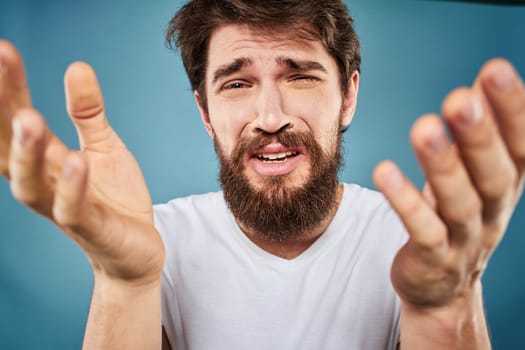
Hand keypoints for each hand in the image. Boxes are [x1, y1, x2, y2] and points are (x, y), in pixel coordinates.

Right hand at [0, 40, 163, 285]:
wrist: (137, 248)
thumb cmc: (114, 198)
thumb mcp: (103, 147)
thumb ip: (88, 113)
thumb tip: (77, 66)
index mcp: (46, 162)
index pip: (17, 121)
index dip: (9, 89)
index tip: (4, 50)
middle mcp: (46, 184)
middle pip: (11, 148)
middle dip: (4, 109)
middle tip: (2, 63)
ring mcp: (64, 209)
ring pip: (30, 184)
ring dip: (26, 152)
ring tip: (28, 118)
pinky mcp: (91, 229)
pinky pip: (73, 210)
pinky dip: (72, 187)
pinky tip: (75, 161)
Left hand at [374, 59, 523, 312]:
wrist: (443, 285)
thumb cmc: (458, 215)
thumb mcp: (477, 174)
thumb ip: (481, 130)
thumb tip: (484, 78)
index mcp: (508, 185)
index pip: (520, 146)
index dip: (512, 111)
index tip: (496, 70)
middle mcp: (493, 212)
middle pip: (494, 174)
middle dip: (480, 136)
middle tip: (460, 99)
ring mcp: (465, 240)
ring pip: (459, 203)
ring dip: (442, 166)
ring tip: (424, 128)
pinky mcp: (433, 258)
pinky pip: (423, 231)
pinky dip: (407, 203)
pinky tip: (384, 172)